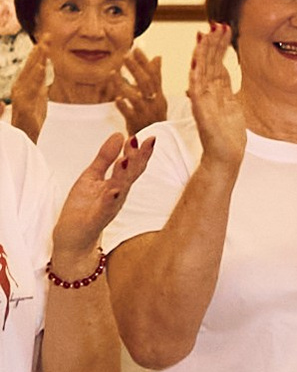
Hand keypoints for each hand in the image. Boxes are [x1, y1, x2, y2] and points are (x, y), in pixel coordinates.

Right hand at [7, 45, 45, 137]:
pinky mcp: (25, 106)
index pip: (33, 64)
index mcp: (24, 84)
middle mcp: (21, 87)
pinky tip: (41, 69)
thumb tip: (44, 69)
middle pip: (31, 65)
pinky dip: (36, 78)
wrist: (25, 136)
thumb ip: (41, 83)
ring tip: (43, 48)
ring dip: (37, 60)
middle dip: (39, 50)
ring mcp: (22, 96)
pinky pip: (31, 90)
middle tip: (47, 36)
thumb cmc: (32, 118)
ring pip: (30, 75)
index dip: (39, 51)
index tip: (47, 38)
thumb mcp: (39, 97)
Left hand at [50, 124, 152, 266]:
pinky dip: (110, 199)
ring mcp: (109, 208)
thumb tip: (120, 134)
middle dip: (138, 159)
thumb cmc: (84, 207)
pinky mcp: (96, 219)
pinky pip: (105, 208)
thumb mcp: (93, 176)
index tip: (149, 137)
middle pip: (131, 175)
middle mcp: (119, 195)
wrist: (73, 238)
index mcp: (119, 184)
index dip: (142, 153)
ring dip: (124, 175)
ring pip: (121, 189)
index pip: (134, 166)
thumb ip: (106, 157)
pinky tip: (114, 189)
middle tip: (144, 142)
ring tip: (126, 159)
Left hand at [112, 49, 167, 133]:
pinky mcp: (137, 124)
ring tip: (113, 73)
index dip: (145, 62)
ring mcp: (146, 113)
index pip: (153, 75)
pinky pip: (130, 114)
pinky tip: (117, 98)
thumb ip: (157, 77)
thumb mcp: (159, 97)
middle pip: (146, 84)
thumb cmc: (155, 117)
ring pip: (136, 97)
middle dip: (136, 69)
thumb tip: (158, 57)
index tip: (136, 49)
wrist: (156, 142)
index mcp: (159, 95)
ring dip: (124, 84)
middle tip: (125, 56)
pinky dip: (124, 106)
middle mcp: (154, 103)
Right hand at [187, 25, 248, 172]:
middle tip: (218, 24)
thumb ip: (225, 87)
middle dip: (212, 43)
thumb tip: (222, 69)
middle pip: (208, 62)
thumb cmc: (228, 134)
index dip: (219, 45)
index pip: (215, 62)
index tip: (224, 27)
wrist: (225, 157)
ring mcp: (202, 102)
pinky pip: (196, 91)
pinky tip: (196, 62)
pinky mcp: (201, 112)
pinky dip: (195, 76)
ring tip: (208, 34)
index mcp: (214, 91)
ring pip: (201, 71)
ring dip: (204, 53)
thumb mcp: (232, 105)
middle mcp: (206, 93)